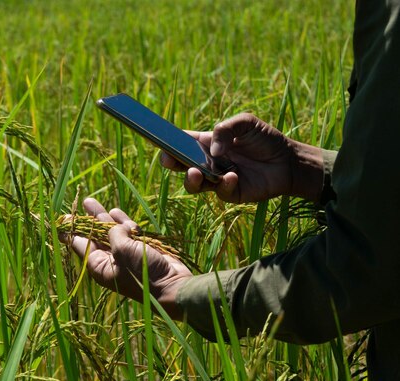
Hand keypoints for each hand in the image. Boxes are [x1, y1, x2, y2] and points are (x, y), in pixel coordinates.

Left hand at [62, 198, 191, 319]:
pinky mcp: (141, 250)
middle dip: (87, 219)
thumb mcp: (122, 249)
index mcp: (99, 266)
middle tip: (77, 205)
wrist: (171, 285)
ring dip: (102, 217)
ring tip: (89, 203)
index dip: (71, 230)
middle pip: (94, 236)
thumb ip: (114, 233)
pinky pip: (128, 233)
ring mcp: (126, 255)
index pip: (80, 245)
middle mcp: (110, 261)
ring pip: (111, 232)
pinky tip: (115, 212)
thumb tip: (116, 225)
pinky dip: (122, 223)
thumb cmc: (142, 271)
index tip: (62, 219)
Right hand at [161, 113, 323, 202]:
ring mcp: (217, 179)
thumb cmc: (265, 139)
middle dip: (171, 163)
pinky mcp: (230, 193)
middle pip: (181, 165)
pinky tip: (233, 176)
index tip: (157, 140)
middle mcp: (208, 162)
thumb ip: (225, 129)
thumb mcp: (246, 122)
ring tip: (195, 172)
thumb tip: (212, 150)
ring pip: (193, 184)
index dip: (168, 142)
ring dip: (191, 179)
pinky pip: (220, 192)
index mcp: (207, 143)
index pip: (182, 142)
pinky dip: (224, 185)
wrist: (288, 161)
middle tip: (169, 160)